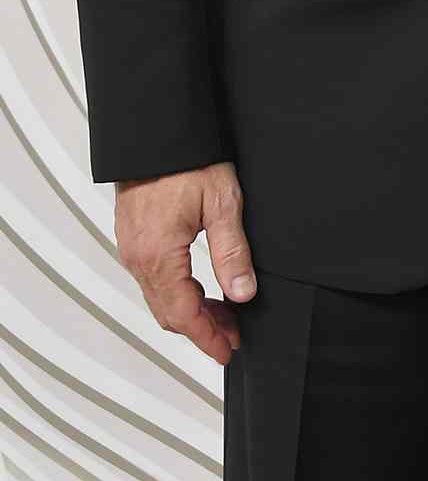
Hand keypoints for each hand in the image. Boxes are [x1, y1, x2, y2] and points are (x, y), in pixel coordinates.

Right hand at [115, 161, 255, 365]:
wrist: (156, 129)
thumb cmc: (188, 159)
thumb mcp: (222, 203)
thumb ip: (232, 252)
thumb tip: (243, 294)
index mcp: (159, 255)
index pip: (184, 314)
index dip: (207, 338)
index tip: (228, 351)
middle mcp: (138, 258)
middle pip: (168, 313)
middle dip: (202, 329)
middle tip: (233, 334)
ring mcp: (132, 248)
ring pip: (159, 297)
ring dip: (190, 311)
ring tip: (224, 312)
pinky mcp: (133, 238)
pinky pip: (153, 279)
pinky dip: (177, 291)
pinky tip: (200, 286)